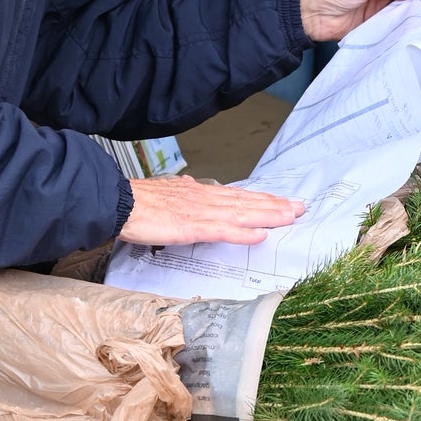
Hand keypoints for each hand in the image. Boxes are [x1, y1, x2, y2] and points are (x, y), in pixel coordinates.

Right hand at [118, 173, 303, 247]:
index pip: (238, 196)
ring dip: (268, 216)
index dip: (261, 199)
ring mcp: (201, 213)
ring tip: (291, 217)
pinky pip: (223, 231)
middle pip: (247, 202)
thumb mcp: (166, 192)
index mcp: (200, 194)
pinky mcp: (192, 228)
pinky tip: (261, 235)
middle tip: (300, 207)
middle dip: (275, 205)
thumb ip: (182, 190)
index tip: (282, 201)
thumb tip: (190, 185)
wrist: (120, 202)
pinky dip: (243, 234)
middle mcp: (206, 200)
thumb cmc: (138, 201)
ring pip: (242, 214)